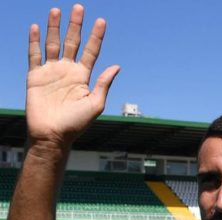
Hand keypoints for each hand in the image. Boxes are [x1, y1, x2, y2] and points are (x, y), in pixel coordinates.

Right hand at [26, 4, 118, 148]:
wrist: (53, 135)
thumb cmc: (76, 124)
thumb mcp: (95, 104)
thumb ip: (104, 84)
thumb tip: (117, 66)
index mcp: (83, 77)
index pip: (91, 51)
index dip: (96, 37)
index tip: (101, 21)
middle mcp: (67, 71)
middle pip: (72, 42)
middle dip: (75, 26)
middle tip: (79, 7)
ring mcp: (51, 72)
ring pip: (53, 44)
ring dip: (55, 27)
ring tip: (57, 11)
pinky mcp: (35, 76)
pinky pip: (34, 55)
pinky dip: (34, 41)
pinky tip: (36, 27)